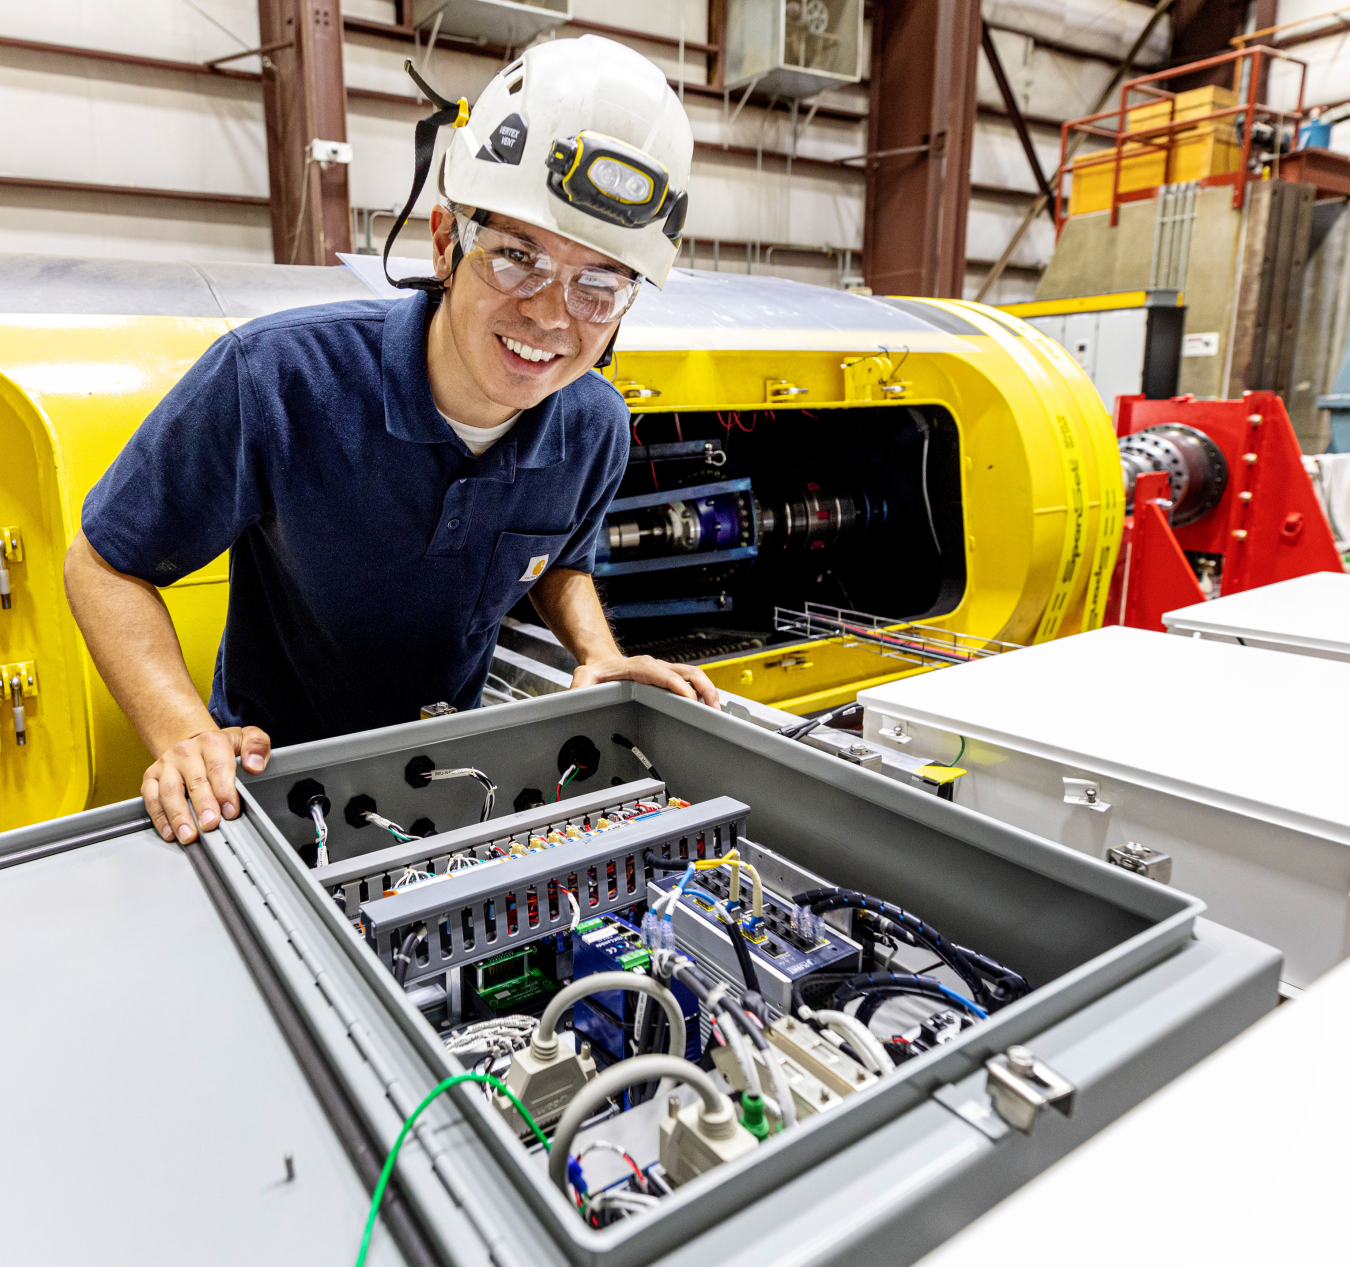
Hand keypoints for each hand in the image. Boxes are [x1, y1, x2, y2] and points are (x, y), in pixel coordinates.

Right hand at [143, 725, 271, 843]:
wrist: (191, 742)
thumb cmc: (220, 747)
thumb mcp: (245, 737)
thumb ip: (257, 746)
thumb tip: (254, 766)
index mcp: (211, 742)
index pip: (218, 767)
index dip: (224, 791)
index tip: (230, 810)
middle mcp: (185, 752)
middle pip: (194, 781)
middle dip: (203, 805)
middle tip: (210, 824)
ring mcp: (166, 765)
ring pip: (169, 791)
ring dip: (178, 815)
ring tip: (188, 835)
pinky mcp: (150, 778)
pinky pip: (151, 799)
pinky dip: (159, 817)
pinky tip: (170, 832)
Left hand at [570, 655, 718, 706]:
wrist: (603, 662)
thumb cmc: (598, 672)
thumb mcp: (584, 678)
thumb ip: (580, 689)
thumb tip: (577, 700)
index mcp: (640, 667)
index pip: (665, 675)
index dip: (679, 686)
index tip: (690, 699)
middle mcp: (656, 666)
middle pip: (689, 672)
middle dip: (704, 689)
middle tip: (713, 710)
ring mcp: (665, 671)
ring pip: (695, 675)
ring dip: (709, 691)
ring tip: (717, 712)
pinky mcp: (670, 677)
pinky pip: (693, 681)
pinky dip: (704, 693)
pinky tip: (708, 709)